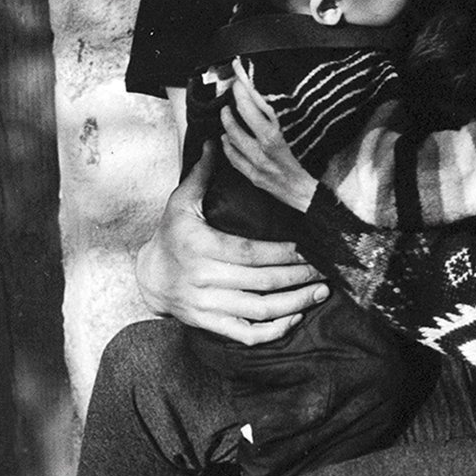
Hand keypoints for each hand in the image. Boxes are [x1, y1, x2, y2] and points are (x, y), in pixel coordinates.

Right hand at [134, 142, 328, 342]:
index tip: (309, 249)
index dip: (283, 253)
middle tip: (326, 270)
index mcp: (200, 246)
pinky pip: (245, 334)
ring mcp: (206, 305)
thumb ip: (201, 174)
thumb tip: (214, 141)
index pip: (250, 252)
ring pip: (259, 310)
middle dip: (298, 277)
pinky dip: (273, 331)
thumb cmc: (171, 234)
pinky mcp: (208, 324)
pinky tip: (295, 319)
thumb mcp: (180, 202)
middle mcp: (203, 278)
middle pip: (261, 282)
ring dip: (295, 304)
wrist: (149, 276)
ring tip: (320, 293)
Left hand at [222, 60, 317, 212]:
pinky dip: (227, 146)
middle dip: (232, 105)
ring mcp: (256, 163)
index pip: (253, 107)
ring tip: (225, 114)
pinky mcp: (253, 176)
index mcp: (275, 135)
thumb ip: (282, 119)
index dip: (243, 90)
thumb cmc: (311, 163)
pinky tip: (225, 139)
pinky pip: (234, 159)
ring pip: (232, 139)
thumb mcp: (300, 135)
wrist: (309, 195)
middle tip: (230, 94)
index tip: (239, 78)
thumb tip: (267, 100)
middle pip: (239, 120)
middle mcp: (263, 148)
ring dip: (227, 124)